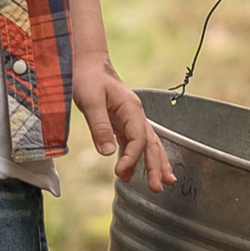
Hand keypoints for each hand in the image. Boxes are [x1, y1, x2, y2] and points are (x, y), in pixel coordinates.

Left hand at [79, 61, 172, 188]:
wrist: (87, 63)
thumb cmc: (88, 77)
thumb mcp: (90, 99)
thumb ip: (100, 125)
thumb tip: (108, 152)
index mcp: (131, 108)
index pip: (139, 138)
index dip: (132, 157)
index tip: (120, 172)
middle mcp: (135, 115)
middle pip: (151, 143)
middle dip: (157, 166)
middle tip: (159, 187)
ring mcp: (130, 119)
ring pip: (148, 144)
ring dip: (155, 164)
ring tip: (162, 184)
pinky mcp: (121, 123)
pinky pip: (133, 143)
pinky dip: (135, 159)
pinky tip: (131, 174)